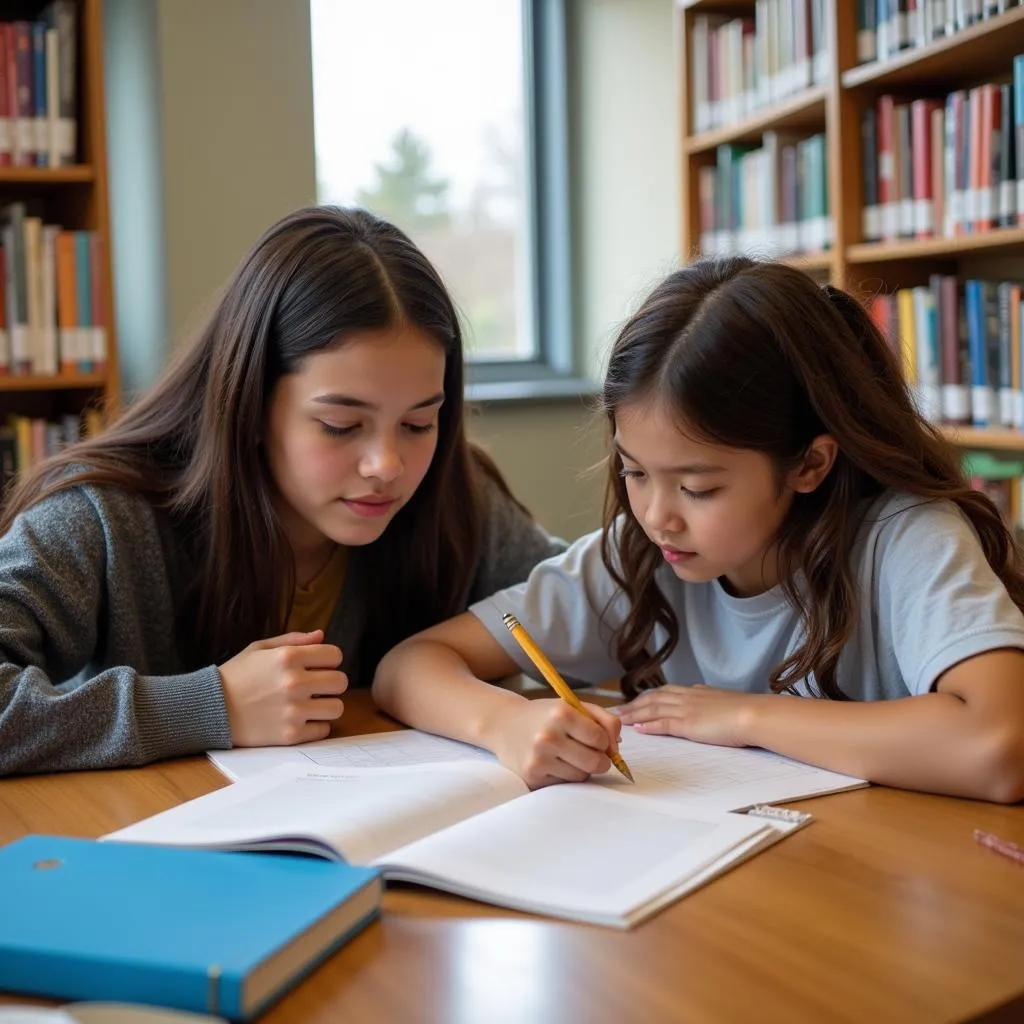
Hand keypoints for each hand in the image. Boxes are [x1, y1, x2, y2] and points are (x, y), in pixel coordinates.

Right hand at [219, 630, 347, 746]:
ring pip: (337, 708)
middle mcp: (294, 682)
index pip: (334, 655)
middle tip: (318, 687)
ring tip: (311, 705)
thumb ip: (293, 640)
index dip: (329, 660)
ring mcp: (293, 710)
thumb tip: (321, 635)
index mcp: (288, 657)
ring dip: (327, 706)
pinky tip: (301, 720)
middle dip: (332, 683)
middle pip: (341, 682)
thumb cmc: (236, 676)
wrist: (210, 710)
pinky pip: (323, 730)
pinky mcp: (290, 735)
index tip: (319, 666)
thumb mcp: (260, 649)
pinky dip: (315, 726)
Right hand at [491, 698, 621, 788]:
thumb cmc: (546, 715)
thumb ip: (604, 720)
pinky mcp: (532, 776)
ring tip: (567, 755)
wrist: (504, 724)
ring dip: (581, 768)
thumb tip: (617, 747)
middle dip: (600, 760)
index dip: (603, 741)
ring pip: (582, 776)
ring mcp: (538, 758)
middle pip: (595, 762)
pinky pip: (565, 784)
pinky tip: (553, 762)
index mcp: (561, 713)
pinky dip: (565, 775)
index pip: (601, 739)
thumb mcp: (574, 706)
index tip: (594, 738)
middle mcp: (548, 736)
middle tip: (590, 753)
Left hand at [614, 684, 761, 746]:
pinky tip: (637, 729)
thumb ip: (710, 700)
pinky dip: (648, 726)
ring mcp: (686, 710)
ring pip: (652, 709)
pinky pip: (662, 724)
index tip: (635, 701)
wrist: (753, 714)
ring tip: (619, 720)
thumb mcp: (724, 700)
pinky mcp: (687, 724)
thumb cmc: (746, 711)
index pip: (665, 692)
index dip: (648, 697)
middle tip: (618, 710)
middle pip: (653, 699)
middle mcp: (687, 697)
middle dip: (634, 705)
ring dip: (634, 714)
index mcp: (695, 692)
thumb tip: (705, 701)